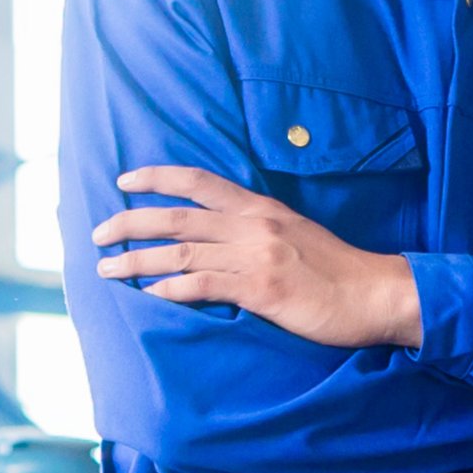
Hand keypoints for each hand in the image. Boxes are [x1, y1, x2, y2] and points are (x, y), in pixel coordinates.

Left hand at [95, 166, 425, 349]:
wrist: (376, 294)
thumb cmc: (337, 269)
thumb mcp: (296, 232)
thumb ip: (258, 228)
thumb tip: (220, 235)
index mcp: (261, 207)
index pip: (199, 181)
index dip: (157, 177)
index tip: (124, 180)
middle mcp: (253, 225)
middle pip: (176, 216)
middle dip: (129, 221)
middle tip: (96, 233)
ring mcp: (255, 256)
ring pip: (180, 251)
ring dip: (136, 259)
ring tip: (106, 269)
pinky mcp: (260, 289)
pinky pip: (203, 285)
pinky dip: (170, 288)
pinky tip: (149, 294)